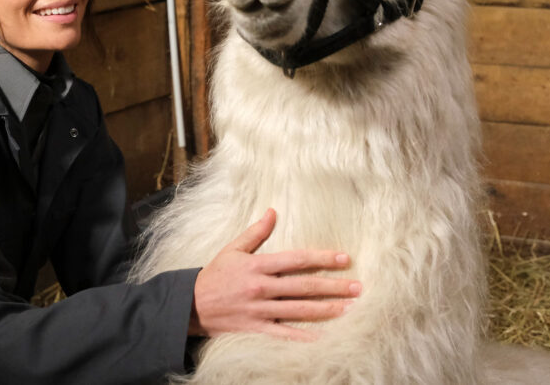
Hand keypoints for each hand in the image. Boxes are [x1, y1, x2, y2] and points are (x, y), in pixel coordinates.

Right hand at [189, 208, 360, 340]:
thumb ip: (256, 232)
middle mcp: (261, 288)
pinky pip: (284, 334)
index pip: (296, 260)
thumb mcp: (233, 249)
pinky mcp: (257, 328)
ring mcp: (260, 310)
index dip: (322, 258)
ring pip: (299, 310)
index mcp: (258, 266)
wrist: (191, 305)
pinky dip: (303, 338)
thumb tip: (273, 211)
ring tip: (350, 309)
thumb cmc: (215, 275)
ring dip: (326, 310)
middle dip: (333, 287)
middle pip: (304, 287)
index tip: (344, 258)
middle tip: (358, 288)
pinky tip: (324, 338)